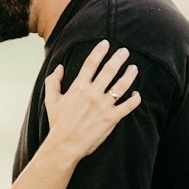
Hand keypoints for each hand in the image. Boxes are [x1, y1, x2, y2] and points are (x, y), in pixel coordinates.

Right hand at [44, 40, 140, 160]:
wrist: (65, 145)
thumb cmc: (58, 123)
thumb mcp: (51, 100)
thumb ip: (53, 81)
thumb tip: (59, 67)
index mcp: (78, 87)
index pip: (91, 63)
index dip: (100, 50)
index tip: (106, 43)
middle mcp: (93, 94)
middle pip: (109, 69)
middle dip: (119, 58)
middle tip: (125, 51)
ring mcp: (103, 106)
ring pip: (122, 85)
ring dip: (130, 74)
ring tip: (134, 68)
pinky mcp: (112, 119)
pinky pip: (128, 106)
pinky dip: (135, 99)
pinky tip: (137, 94)